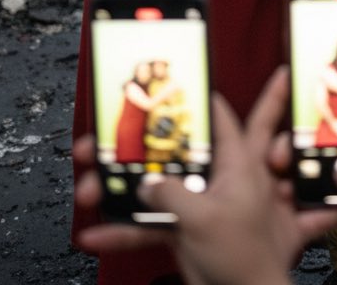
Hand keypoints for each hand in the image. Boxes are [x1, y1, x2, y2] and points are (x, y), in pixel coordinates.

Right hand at [74, 67, 336, 284]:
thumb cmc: (247, 260)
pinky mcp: (184, 229)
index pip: (222, 117)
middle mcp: (217, 179)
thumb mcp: (206, 219)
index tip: (189, 76)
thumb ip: (172, 194)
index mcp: (238, 164)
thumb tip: (148, 183)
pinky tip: (96, 233)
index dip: (205, 96)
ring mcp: (199, 203)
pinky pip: (147, 225)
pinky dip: (122, 230)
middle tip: (114, 125)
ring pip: (155, 185)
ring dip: (120, 185)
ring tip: (89, 183)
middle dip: (143, 138)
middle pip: (179, 146)